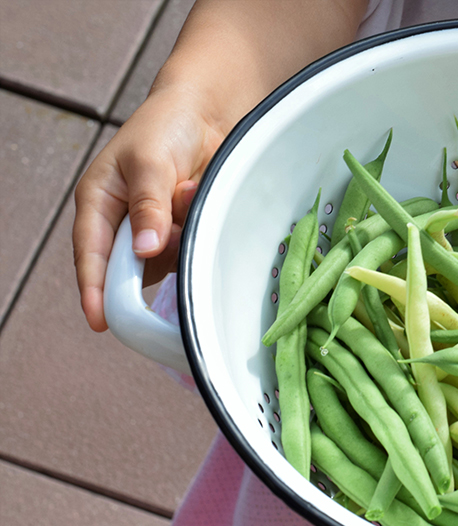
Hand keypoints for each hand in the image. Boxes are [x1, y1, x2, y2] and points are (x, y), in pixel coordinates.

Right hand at [72, 87, 225, 331]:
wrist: (206, 115)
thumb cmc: (165, 127)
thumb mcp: (150, 162)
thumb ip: (148, 206)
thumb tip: (144, 250)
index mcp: (99, 203)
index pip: (91, 253)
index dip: (94, 288)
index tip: (100, 319)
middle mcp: (124, 224)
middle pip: (131, 266)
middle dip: (154, 252)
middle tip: (172, 225)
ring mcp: (155, 231)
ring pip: (168, 259)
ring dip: (182, 232)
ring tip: (186, 187)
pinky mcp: (183, 233)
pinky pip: (192, 248)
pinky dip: (198, 226)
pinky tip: (197, 193)